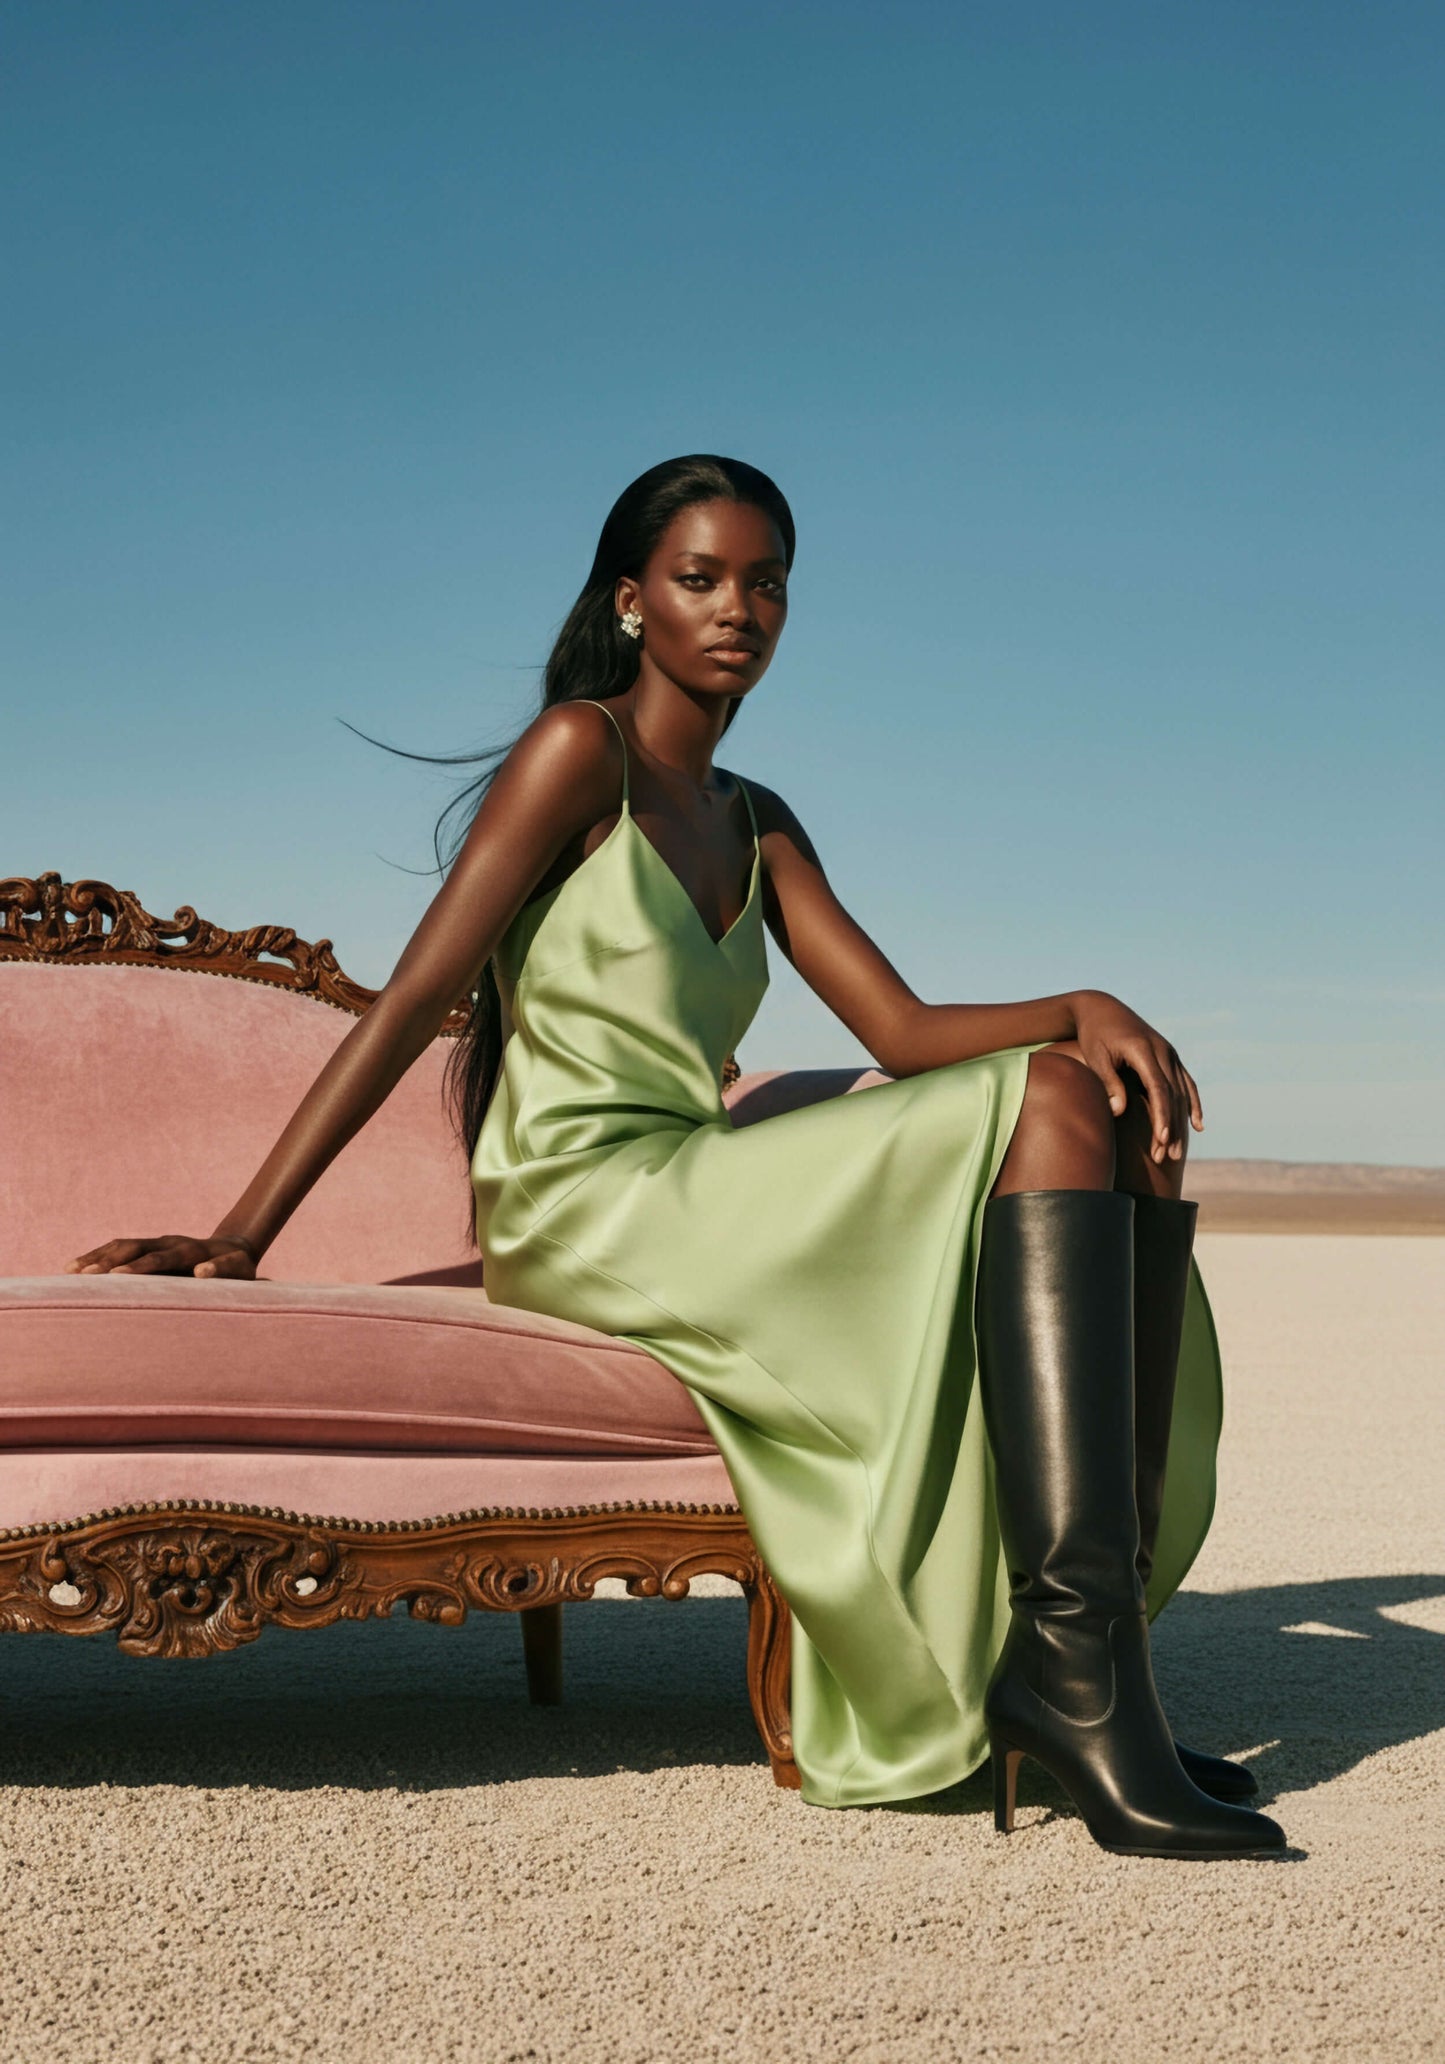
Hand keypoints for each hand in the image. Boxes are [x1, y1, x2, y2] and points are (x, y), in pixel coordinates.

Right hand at [64, 1235, 259, 1279]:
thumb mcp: (240, 1270)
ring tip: (72, 1271)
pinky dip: (96, 1256)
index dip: (140, 1266)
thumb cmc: (238, 1268)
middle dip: (109, 1261)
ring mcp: (156, 1242)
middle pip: (135, 1248)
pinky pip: (117, 1249)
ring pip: (121, 1246)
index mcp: (191, 1250)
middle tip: (86, 1276)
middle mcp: (169, 1242)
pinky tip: (75, 1267)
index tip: (118, 1275)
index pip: (161, 1258)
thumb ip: (224, 1270)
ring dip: (97, 1257)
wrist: (233, 1249)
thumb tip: (202, 1272)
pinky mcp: (147, 1247)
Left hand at [1071, 991, 1203, 1164]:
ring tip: (1176, 1153)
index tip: (1162, 1140)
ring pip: (1182, 1092)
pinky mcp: (1169, 1055)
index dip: (1162, 1116)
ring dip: (1181, 1122)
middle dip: (1171, 1127)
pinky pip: (1186, 1082)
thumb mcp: (1096, 1056)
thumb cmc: (1093, 1034)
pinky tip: (1197, 1126)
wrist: (1101, 1007)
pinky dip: (1192, 1104)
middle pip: (1173, 1095)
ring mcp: (1169, 1052)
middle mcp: (1163, 1050)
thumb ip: (1109, 1082)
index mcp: (1144, 1049)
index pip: (1158, 1088)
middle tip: (1166, 1158)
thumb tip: (1119, 1112)